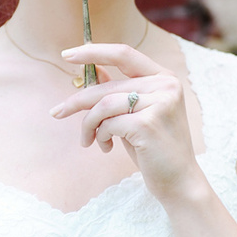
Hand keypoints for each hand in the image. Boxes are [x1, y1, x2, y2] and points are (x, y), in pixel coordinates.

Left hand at [49, 43, 202, 204]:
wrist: (179, 184)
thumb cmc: (153, 147)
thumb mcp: (133, 114)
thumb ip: (116, 90)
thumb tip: (91, 68)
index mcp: (163, 77)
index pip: (123, 53)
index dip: (93, 52)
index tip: (67, 55)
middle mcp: (165, 86)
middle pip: (108, 85)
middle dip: (78, 100)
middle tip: (56, 112)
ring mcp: (160, 103)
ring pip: (104, 104)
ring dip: (88, 124)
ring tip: (88, 139)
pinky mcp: (148, 124)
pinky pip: (108, 123)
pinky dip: (100, 135)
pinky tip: (105, 147)